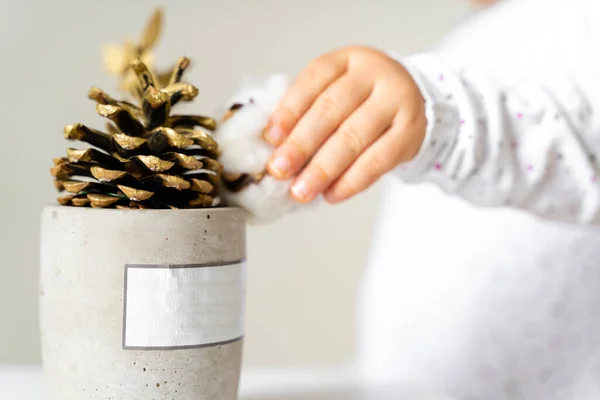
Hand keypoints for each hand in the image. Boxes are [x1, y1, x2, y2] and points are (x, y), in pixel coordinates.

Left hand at [264, 46, 426, 203]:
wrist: (412, 100)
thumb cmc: (360, 101)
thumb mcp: (335, 92)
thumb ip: (306, 113)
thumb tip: (275, 149)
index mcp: (346, 59)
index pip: (314, 80)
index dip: (289, 109)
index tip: (270, 138)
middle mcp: (374, 73)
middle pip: (332, 109)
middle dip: (301, 144)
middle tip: (279, 170)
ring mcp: (396, 100)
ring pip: (354, 136)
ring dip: (324, 169)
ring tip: (302, 191)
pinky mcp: (411, 131)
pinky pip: (379, 160)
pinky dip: (352, 181)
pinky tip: (332, 195)